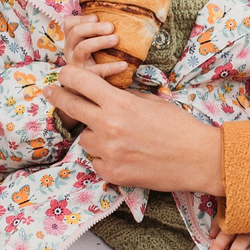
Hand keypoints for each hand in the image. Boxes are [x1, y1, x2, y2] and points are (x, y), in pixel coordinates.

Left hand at [50, 68, 225, 191]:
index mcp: (119, 103)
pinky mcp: (112, 173)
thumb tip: (103, 92)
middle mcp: (109, 126)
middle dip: (58, 96)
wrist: (198, 158)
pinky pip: (95, 161)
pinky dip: (104, 158)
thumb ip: (123, 96)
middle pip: (69, 106)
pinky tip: (122, 155)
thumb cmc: (179, 127)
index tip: (63, 76)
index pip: (79, 81)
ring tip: (116, 137)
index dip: (68, 76)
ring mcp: (108, 152)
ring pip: (84, 138)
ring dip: (93, 135)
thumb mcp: (151, 101)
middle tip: (51, 92)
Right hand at [60, 17, 117, 78]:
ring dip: (99, 42)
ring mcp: (76, 64)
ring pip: (82, 48)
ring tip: (115, 39)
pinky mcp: (85, 77)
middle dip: (93, 28)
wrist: (89, 89)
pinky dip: (111, 67)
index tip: (96, 18)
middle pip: (76, 33)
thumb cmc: (95, 59)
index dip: (82, 19)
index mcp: (72, 39)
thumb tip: (117, 19)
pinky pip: (97, 70)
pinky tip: (123, 64)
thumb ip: (99, 32)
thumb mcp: (93, 44)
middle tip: (111, 27)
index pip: (69, 24)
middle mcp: (70, 50)